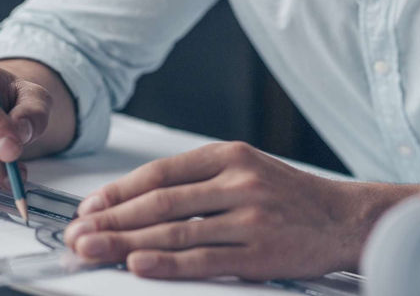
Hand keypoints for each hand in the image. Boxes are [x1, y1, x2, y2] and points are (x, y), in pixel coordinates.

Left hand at [63, 141, 364, 279]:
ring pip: (174, 231)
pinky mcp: (259, 252)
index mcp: (230, 155)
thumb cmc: (288, 196)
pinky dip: (166, 263)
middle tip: (77, 234)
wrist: (343, 218)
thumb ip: (200, 181)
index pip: (162, 172)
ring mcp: (249, 218)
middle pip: (160, 203)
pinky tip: (138, 264)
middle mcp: (238, 182)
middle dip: (112, 220)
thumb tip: (139, 200)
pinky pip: (203, 259)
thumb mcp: (247, 169)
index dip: (120, 191)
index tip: (88, 207)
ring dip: (125, 242)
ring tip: (91, 250)